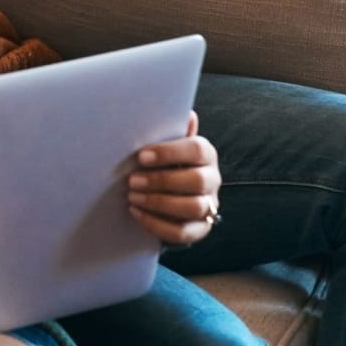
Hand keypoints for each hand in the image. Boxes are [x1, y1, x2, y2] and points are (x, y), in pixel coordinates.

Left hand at [128, 111, 221, 245]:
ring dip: (159, 203)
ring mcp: (209, 206)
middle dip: (161, 181)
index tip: (141, 156)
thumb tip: (187, 113)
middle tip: (132, 181)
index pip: (197, 150)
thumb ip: (171, 132)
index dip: (170, 153)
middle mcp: (213, 179)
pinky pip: (183, 232)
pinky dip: (157, 224)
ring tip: (132, 197)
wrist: (169, 193)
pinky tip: (136, 213)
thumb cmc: (164, 163)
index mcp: (206, 154)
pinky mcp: (200, 228)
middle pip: (197, 181)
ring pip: (192, 207)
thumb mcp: (165, 146)